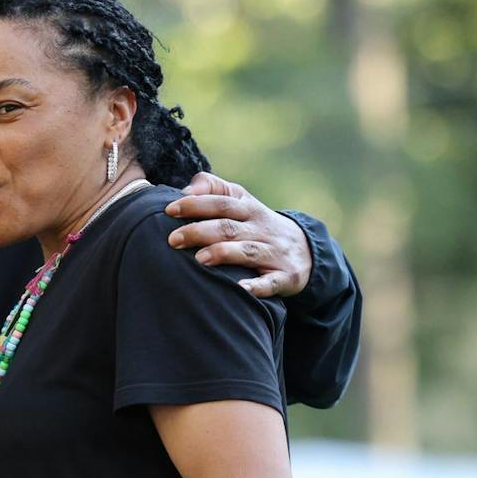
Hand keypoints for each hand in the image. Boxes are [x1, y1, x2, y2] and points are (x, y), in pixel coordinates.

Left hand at [165, 172, 312, 297]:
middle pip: (229, 226)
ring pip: (247, 251)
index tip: (170, 210)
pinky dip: (257, 286)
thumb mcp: (242, 201)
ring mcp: (274, 252)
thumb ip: (215, 189)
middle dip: (200, 231)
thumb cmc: (258, 225)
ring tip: (199, 259)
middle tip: (172, 239)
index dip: (196, 204)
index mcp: (249, 208)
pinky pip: (272, 282)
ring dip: (223, 254)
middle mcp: (261, 228)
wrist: (306, 250)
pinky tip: (241, 288)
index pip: (221, 202)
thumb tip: (186, 190)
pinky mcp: (286, 276)